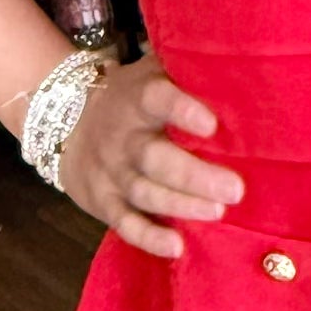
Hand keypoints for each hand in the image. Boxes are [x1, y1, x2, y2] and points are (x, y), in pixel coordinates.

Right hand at [52, 52, 243, 257]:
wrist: (66, 123)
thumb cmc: (134, 98)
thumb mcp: (151, 73)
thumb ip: (186, 73)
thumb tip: (243, 63)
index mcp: (137, 98)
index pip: (155, 97)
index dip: (180, 109)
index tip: (212, 123)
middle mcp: (122, 136)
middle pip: (153, 157)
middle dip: (193, 175)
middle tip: (236, 188)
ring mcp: (111, 172)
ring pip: (143, 191)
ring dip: (180, 204)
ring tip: (218, 212)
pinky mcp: (104, 202)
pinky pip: (124, 223)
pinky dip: (148, 237)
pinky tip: (176, 247)